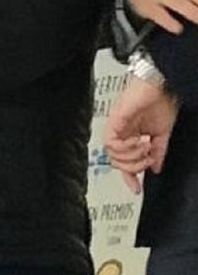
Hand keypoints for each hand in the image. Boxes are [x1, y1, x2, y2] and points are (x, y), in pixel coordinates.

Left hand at [104, 77, 178, 194]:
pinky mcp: (114, 122)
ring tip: (146, 146)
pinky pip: (112, 144)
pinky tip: (138, 139)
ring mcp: (116, 128)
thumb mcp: (162, 133)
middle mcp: (121, 134)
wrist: (161, 84)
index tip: (136, 189)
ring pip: (113, 156)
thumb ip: (158, 152)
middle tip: (148, 158)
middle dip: (134, 166)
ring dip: (133, 156)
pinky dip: (126, 147)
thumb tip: (155, 168)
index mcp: (131, 136)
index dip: (130, 178)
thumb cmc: (161, 101)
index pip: (125, 163)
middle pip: (117, 163)